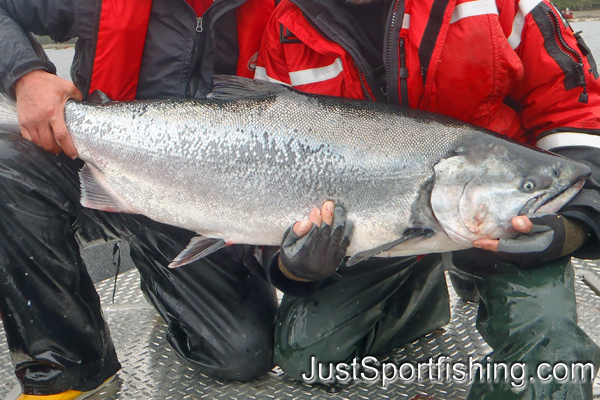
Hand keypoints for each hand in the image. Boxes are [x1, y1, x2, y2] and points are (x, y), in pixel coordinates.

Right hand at [14, 69, 81, 157]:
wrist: (27, 78)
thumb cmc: (48, 83)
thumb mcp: (68, 87)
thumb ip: (79, 97)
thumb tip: (86, 105)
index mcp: (53, 112)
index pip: (62, 136)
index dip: (68, 148)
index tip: (74, 155)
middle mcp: (40, 119)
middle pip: (49, 144)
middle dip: (58, 150)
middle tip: (63, 150)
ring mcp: (30, 121)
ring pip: (38, 143)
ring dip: (47, 147)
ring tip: (54, 146)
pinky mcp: (22, 122)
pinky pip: (28, 139)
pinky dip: (36, 143)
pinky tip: (42, 142)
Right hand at [278, 201, 352, 280]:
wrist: (299, 274)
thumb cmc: (292, 254)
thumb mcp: (287, 243)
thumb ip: (295, 232)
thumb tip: (307, 222)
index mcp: (301, 258)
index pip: (310, 236)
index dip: (315, 221)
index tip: (317, 209)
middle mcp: (315, 263)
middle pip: (324, 236)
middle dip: (328, 218)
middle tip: (330, 205)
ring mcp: (327, 265)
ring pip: (335, 241)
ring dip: (339, 224)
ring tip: (340, 210)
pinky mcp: (335, 265)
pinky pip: (342, 248)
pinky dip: (345, 235)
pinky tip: (348, 224)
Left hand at [472, 214, 589, 266]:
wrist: (571, 237)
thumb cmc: (559, 227)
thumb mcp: (548, 221)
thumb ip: (531, 222)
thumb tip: (515, 222)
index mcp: (533, 249)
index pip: (506, 249)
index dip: (490, 245)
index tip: (476, 241)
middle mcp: (528, 258)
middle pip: (502, 254)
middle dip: (487, 247)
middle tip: (472, 239)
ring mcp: (527, 260)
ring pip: (505, 255)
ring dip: (492, 248)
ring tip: (478, 240)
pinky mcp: (526, 258)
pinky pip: (509, 254)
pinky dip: (499, 248)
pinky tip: (491, 241)